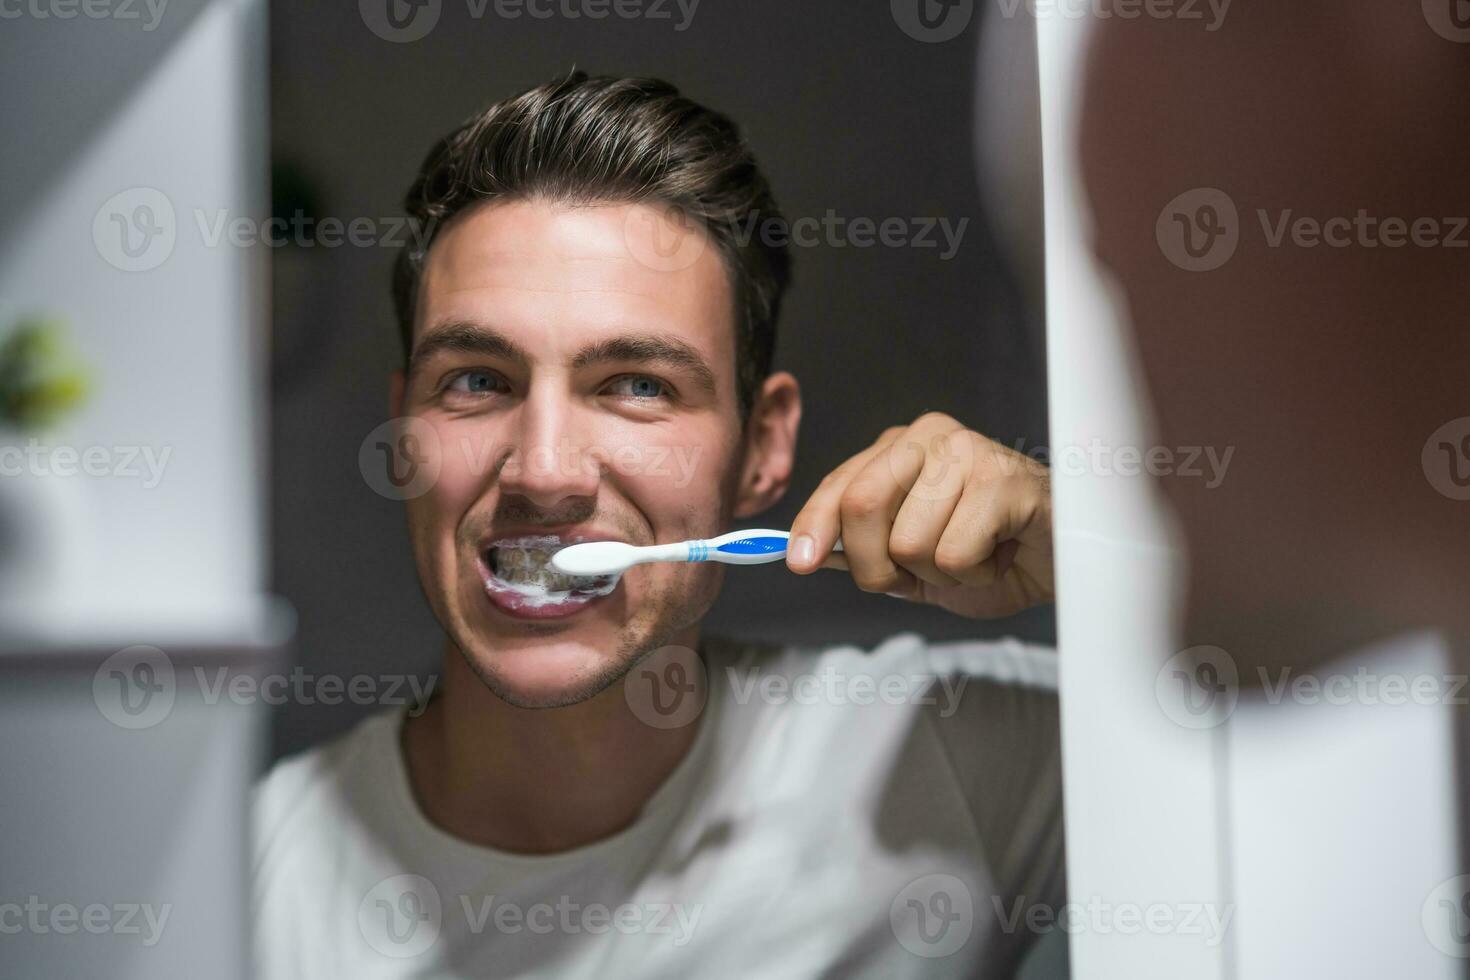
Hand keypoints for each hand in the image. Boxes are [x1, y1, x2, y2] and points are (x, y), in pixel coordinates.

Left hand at [785, 412, 1053, 618]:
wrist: (1060, 562)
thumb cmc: (989, 553)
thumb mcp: (911, 560)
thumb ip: (862, 550)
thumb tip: (808, 554)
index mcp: (899, 448)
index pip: (839, 484)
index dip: (813, 525)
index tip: (798, 561)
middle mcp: (929, 437)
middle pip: (862, 506)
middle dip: (877, 565)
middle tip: (917, 576)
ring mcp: (968, 452)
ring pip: (909, 542)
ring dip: (939, 574)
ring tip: (974, 555)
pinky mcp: (1004, 480)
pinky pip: (954, 553)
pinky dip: (974, 574)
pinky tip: (998, 553)